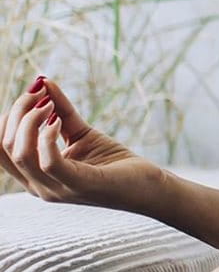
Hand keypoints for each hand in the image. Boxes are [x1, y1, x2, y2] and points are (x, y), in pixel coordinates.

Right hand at [2, 76, 160, 209]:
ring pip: (20, 152)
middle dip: (16, 112)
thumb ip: (60, 112)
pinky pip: (47, 161)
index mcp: (35, 176)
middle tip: (39, 92)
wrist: (150, 187)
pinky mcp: (79, 185)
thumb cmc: (114, 162)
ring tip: (48, 103)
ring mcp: (57, 189)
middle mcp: (39, 186)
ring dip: (29, 120)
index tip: (30, 95)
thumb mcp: (81, 133)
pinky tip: (58, 121)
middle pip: (4, 146)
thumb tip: (43, 82)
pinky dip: (47, 135)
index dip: (6, 118)